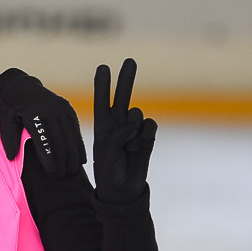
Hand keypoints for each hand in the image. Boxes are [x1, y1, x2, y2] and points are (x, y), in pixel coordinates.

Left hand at [0, 68, 85, 178]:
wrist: (20, 84)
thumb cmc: (10, 106)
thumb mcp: (4, 119)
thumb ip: (8, 138)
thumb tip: (11, 158)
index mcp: (33, 113)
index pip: (43, 140)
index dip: (49, 158)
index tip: (52, 173)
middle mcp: (49, 109)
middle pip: (60, 140)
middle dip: (63, 160)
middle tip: (62, 176)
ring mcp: (60, 107)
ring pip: (70, 135)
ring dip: (73, 155)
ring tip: (72, 171)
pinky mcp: (67, 107)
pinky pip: (74, 128)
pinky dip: (78, 143)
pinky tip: (80, 157)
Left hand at [93, 58, 156, 203]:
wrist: (124, 190)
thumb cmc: (108, 172)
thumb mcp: (105, 152)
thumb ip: (117, 134)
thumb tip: (135, 120)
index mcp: (102, 127)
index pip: (101, 102)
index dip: (102, 85)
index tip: (103, 67)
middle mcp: (118, 125)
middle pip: (122, 97)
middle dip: (125, 79)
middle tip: (130, 60)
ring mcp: (134, 130)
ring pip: (136, 113)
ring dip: (134, 130)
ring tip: (128, 148)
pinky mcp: (147, 137)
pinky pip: (150, 125)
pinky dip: (146, 134)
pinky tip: (139, 146)